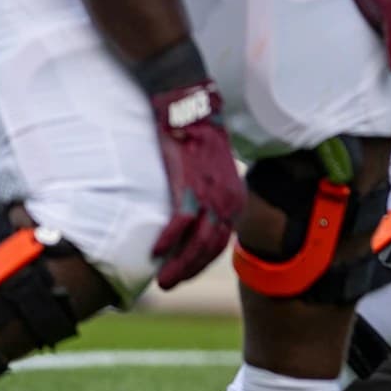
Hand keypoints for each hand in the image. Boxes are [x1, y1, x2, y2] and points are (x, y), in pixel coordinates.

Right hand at [147, 80, 243, 288]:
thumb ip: (205, 194)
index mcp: (235, 197)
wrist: (189, 105)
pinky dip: (168, 239)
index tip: (186, 274)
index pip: (222, 241)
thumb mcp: (210, 171)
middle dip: (190, 270)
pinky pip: (181, 221)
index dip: (202, 262)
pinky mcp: (191, 183)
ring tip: (163, 280)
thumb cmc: (196, 137)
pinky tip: (155, 253)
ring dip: (180, 264)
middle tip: (169, 285)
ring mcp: (212, 193)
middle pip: (212, 247)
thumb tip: (191, 216)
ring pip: (198, 241)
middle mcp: (229, 199)